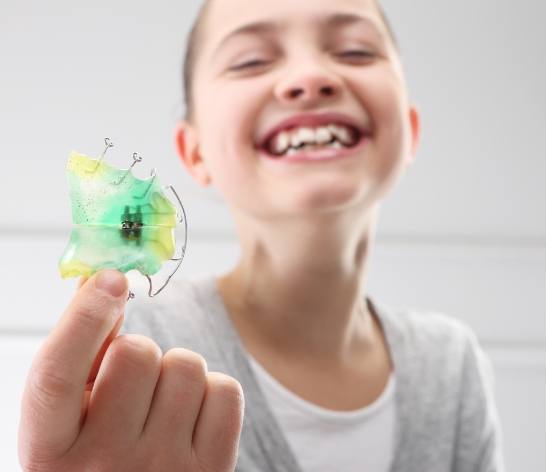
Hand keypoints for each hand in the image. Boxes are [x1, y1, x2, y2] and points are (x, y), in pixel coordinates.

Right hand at [18, 270, 243, 471]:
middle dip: (139, 352)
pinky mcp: (211, 470)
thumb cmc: (99, 454)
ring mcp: (162, 468)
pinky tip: (193, 419)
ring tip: (162, 406)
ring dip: (177, 373)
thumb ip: (79, 354)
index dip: (84, 316)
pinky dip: (213, 393)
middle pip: (136, 353)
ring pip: (187, 365)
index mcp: (50, 453)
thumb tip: (99, 279)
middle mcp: (104, 465)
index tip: (110, 278)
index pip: (56, 374)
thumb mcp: (69, 419)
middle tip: (134, 383)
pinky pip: (226, 390)